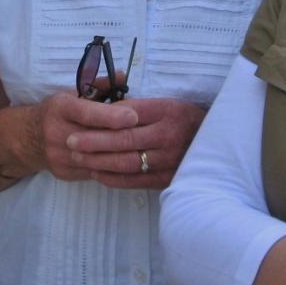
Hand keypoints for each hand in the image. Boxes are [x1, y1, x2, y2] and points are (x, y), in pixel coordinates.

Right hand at [26, 91, 139, 181]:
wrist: (28, 138)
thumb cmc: (58, 112)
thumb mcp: (72, 94)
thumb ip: (98, 86)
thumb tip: (122, 75)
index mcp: (60, 108)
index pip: (86, 112)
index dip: (110, 116)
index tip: (133, 117)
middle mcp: (56, 132)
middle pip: (94, 138)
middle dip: (121, 138)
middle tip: (147, 135)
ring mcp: (58, 156)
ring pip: (96, 160)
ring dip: (119, 156)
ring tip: (141, 150)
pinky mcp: (63, 173)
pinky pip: (93, 172)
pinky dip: (111, 168)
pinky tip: (127, 162)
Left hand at [66, 97, 205, 189]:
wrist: (215, 143)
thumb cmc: (184, 119)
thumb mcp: (166, 103)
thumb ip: (138, 106)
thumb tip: (106, 110)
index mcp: (166, 111)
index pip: (128, 115)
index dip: (101, 121)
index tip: (78, 123)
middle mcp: (168, 136)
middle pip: (124, 140)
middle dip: (93, 142)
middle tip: (70, 142)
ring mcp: (169, 160)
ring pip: (127, 162)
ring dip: (99, 161)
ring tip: (79, 158)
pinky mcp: (168, 178)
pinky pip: (136, 181)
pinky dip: (114, 179)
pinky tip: (98, 174)